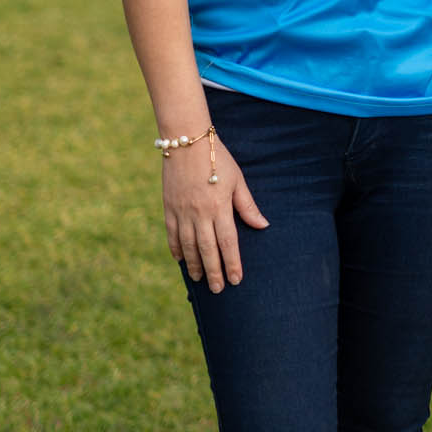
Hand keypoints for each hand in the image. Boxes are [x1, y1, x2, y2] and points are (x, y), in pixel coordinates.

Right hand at [162, 134, 268, 292]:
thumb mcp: (238, 180)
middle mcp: (199, 213)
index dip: (232, 263)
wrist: (186, 141)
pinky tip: (180, 260)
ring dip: (194, 265)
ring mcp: (181, 212)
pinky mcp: (168, 208)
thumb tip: (262, 226)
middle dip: (214, 272)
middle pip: (207, 250)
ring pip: (188, 246)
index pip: (228, 242)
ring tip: (199, 280)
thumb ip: (247, 206)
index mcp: (219, 207)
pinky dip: (176, 249)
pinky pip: (172, 234)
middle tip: (219, 289)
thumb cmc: (217, 158)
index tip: (237, 279)